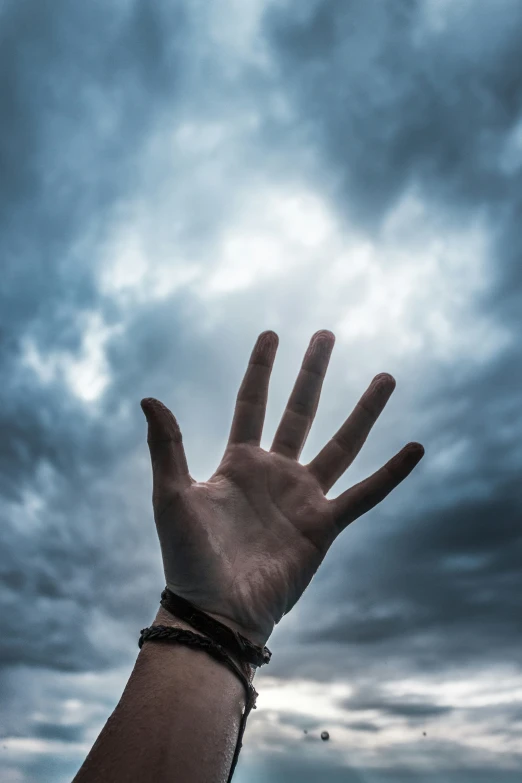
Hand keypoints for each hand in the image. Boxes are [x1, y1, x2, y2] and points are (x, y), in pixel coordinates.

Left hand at [141, 330, 423, 646]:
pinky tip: (415, 447)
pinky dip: (391, 473)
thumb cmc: (188, 558)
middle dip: (313, 373)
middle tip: (326, 334)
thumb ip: (167, 446)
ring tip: (385, 377)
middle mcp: (275, 473)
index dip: (261, 369)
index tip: (271, 335)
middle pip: (301, 411)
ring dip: (364, 411)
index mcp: (239, 463)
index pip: (252, 403)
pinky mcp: (325, 525)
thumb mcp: (171, 496)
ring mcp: (303, 497)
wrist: (216, 609)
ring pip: (342, 443)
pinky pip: (365, 494)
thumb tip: (149, 398)